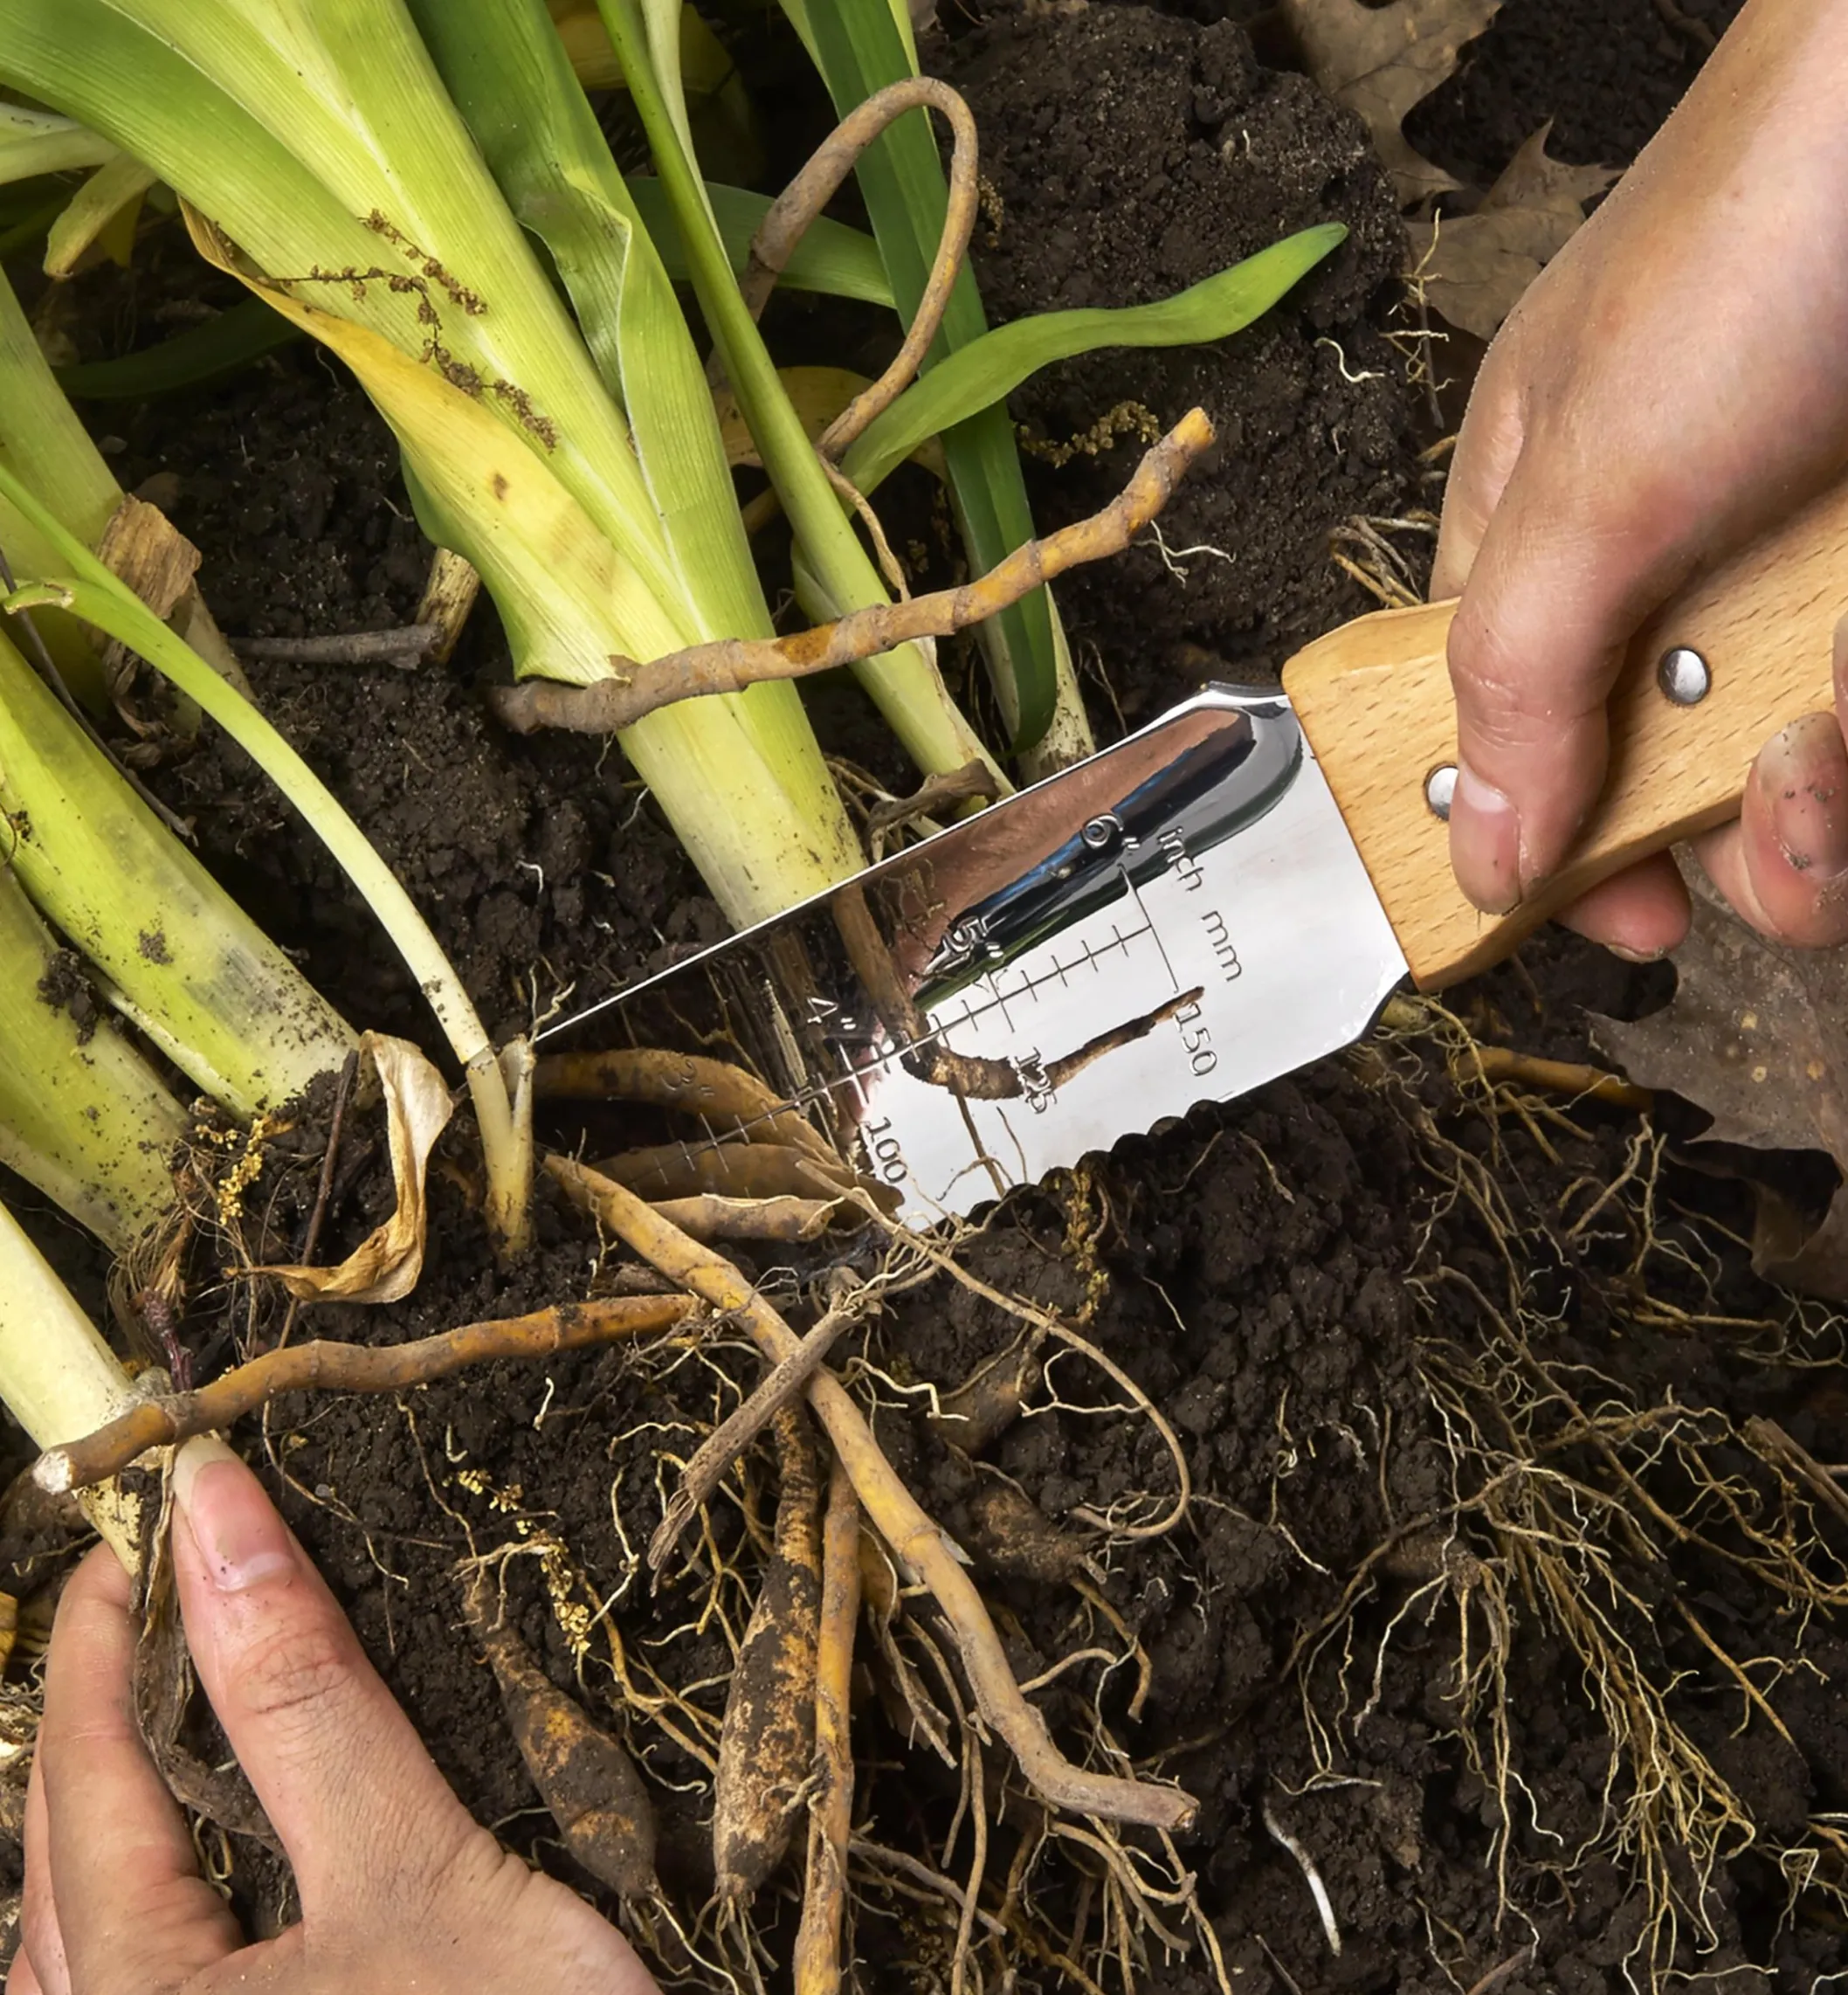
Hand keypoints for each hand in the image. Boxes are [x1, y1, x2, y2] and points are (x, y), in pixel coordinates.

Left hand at [13, 1438, 659, 1994]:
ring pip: (86, 1925)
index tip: (153, 1511)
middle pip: (68, 1845)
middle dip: (109, 1701)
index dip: (112, 1623)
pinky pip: (138, 1975)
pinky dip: (159, 1883)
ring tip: (181, 1694)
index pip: (85, 1767)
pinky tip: (209, 1850)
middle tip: (170, 1578)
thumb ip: (300, 1697)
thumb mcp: (415, 1869)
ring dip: (124, 1798)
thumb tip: (216, 1510)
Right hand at [1433, 0, 1847, 956]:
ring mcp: (1800, 568)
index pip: (1502, 730)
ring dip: (1822, 810)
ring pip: (1799, 760)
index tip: (1610, 924)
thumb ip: (1516, 678)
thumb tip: (1479, 857)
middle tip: (1772, 829)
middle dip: (1719, 839)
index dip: (1547, 839)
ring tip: (1836, 762)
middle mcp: (1669, 563)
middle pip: (1667, 772)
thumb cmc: (1761, 232)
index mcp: (1537, 534)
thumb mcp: (1593, 478)